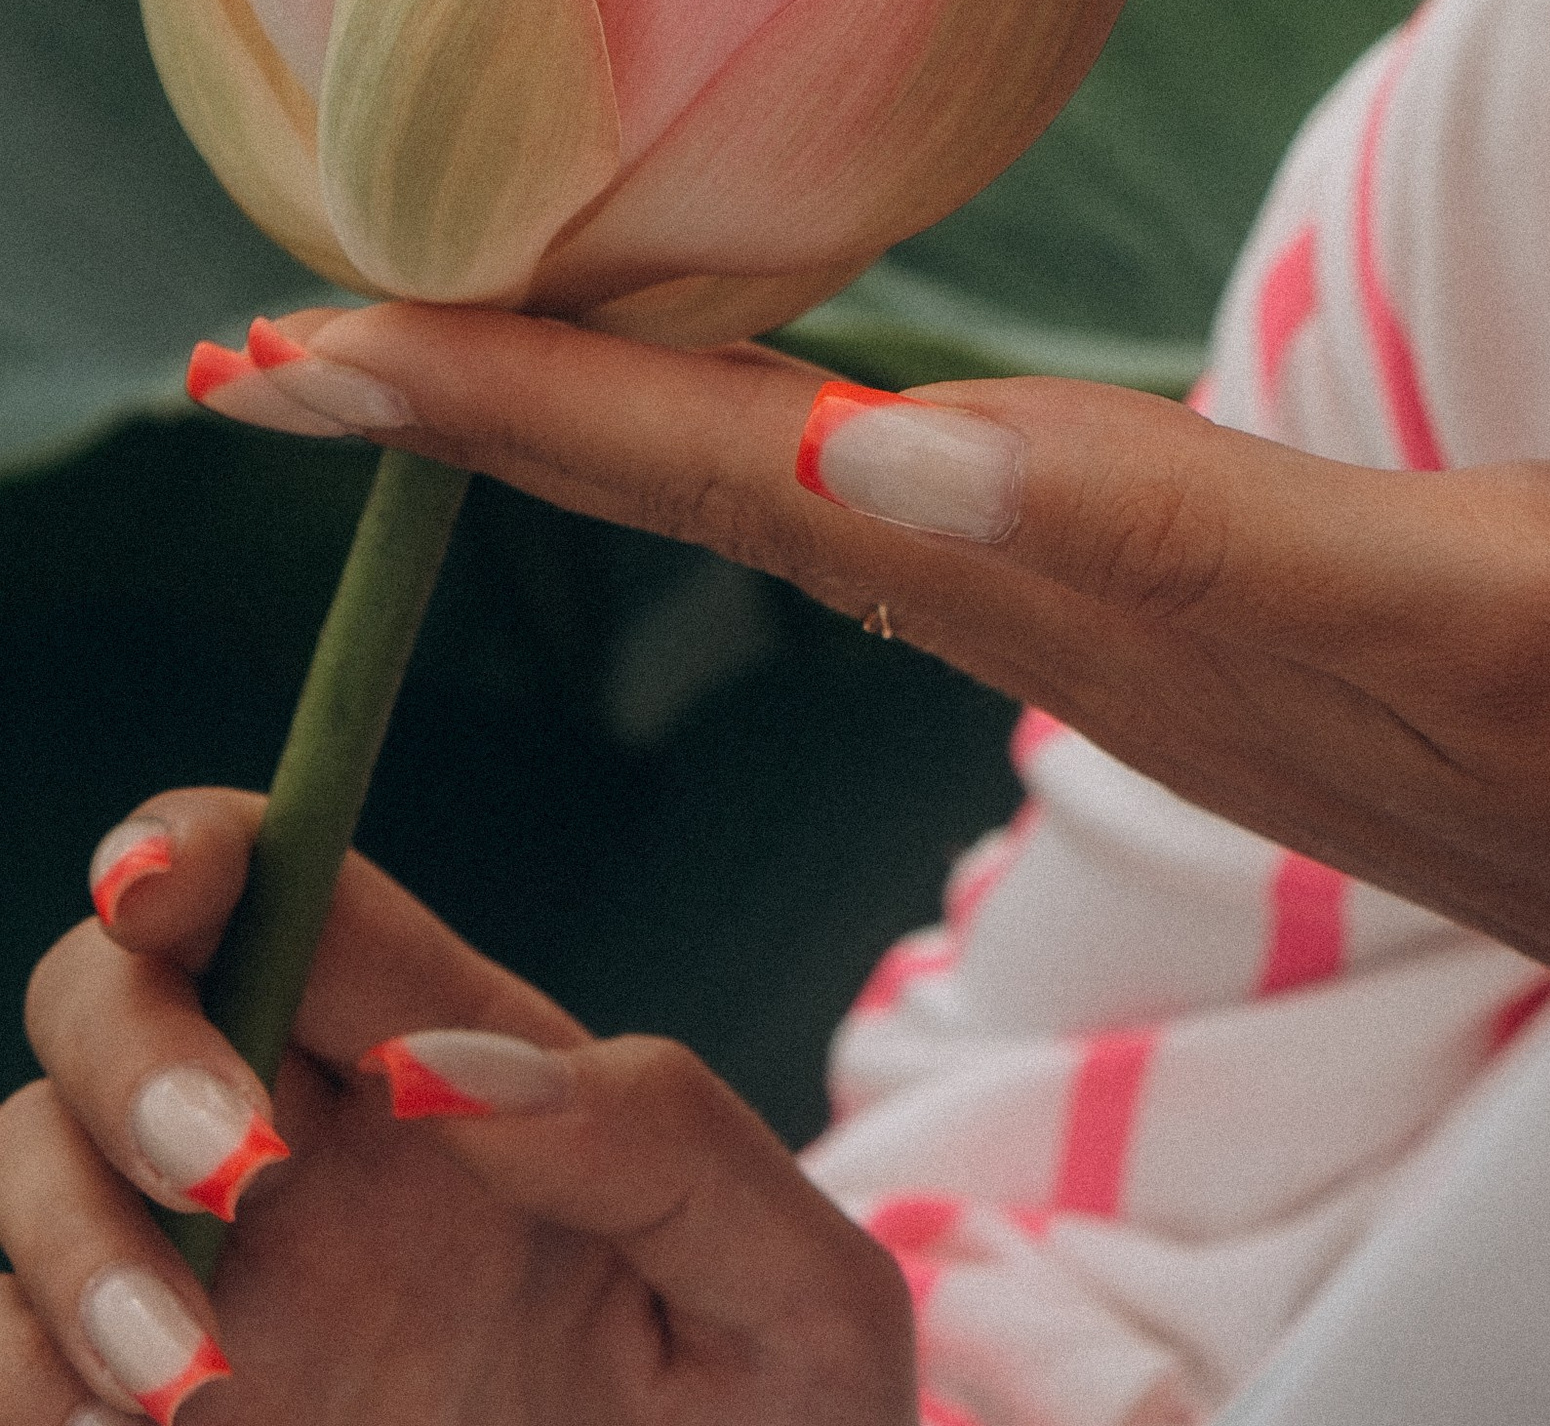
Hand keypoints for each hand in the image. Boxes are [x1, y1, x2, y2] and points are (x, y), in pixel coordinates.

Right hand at [0, 790, 913, 1424]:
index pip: (295, 889)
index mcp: (463, 1072)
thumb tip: (450, 1064)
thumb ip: (668, 1150)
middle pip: (118, 993)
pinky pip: (4, 1362)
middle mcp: (315, 1161)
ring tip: (201, 1389)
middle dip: (127, 1046)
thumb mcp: (800, 1313)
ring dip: (72, 1246)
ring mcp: (226, 1300)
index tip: (154, 884)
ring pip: (33, 1169)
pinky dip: (19, 1376)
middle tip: (241, 1168)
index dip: (197, 847)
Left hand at [192, 309, 1549, 1425]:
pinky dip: (811, 435)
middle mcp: (1067, 619)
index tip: (267, 354)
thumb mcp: (1464, 599)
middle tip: (279, 340)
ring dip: (622, 425)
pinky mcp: (1231, 618)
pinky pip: (945, 507)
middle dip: (489, 412)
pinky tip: (803, 409)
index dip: (489, 410)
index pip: (715, 482)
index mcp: (1079, 599)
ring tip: (477, 347)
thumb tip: (865, 453)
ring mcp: (1144, 628)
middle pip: (708, 493)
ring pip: (811, 500)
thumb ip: (1171, 534)